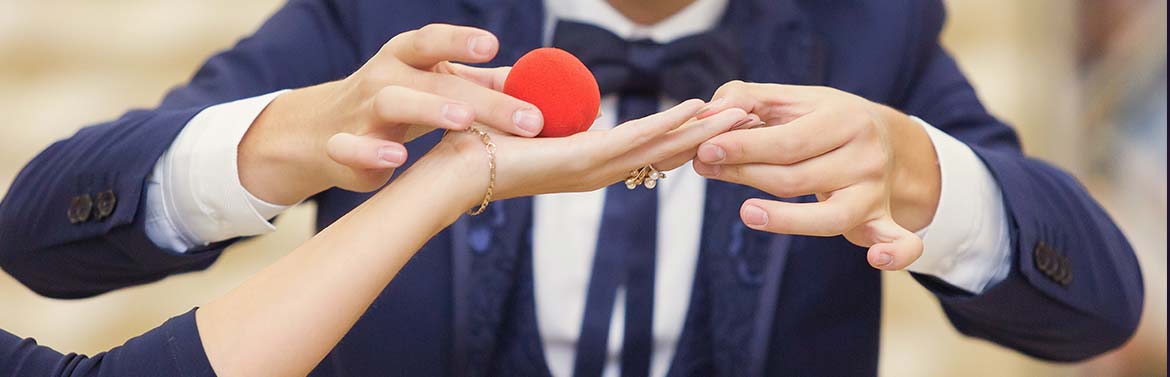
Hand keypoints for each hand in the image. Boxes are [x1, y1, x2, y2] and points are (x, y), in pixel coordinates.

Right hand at [239, 24, 543, 204]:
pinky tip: (398, 159)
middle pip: (436, 81)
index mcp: (408, 58)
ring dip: (429, 108)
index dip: (461, 41)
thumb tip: (535, 84)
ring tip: (463, 120)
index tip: (493, 45)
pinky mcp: (343, 148)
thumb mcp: (433, 84)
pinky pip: (352, 148)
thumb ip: (481, 82)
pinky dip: (371, 151)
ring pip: (392, 102)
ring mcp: (362, 111)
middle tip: (529, 120)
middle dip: (484, 100)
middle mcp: (385, 77)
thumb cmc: (395, 102)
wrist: (320, 132)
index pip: (434, 42)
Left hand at [417, 100, 750, 207]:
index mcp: (590, 164)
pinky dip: (669, 123)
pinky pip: (636, 138)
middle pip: (668, 150)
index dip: (686, 133)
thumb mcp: (531, 128)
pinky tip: (696, 111)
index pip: (649, 148)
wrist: (454, 174)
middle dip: (709, 133)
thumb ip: (555, 120)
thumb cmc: (482, 153)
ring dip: (703, 128)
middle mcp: (600, 172)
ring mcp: (595, 169)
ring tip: (740, 112)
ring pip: (663, 145)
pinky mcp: (585, 161)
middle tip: (748, 117)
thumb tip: (568, 110)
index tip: (717, 119)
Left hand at [692, 81, 940, 270]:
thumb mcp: (793, 99)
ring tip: (745, 212)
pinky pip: (899, 242)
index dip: (744, 148)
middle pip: (797, 178)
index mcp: (844, 120)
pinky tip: (875, 261)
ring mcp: (874, 192)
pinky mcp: (882, 221)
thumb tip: (710, 113)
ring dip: (786, 220)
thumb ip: (747, 99)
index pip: (788, 142)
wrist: (888, 139)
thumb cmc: (826, 120)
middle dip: (746, 175)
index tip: (707, 150)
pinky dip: (895, 253)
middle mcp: (864, 156)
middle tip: (705, 168)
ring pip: (828, 217)